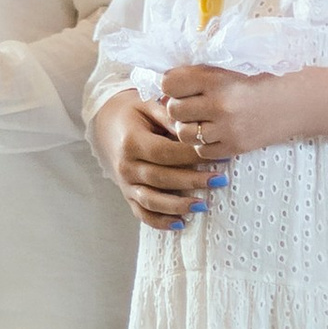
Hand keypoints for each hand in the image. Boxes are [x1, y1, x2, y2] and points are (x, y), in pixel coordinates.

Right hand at [95, 92, 213, 229]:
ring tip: (204, 205)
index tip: (219, 155)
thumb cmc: (133, 112)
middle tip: (220, 180)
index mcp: (131, 142)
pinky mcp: (127, 195)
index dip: (192, 156)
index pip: (165, 152)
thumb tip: (194, 130)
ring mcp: (125, 184)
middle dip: (193, 181)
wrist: (106, 124)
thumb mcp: (148, 105)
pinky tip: (181, 223)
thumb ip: (170, 117)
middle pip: (162, 178)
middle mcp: (126, 166)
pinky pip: (142, 213)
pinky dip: (160, 222)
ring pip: (152, 200)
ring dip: (179, 205)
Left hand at [158, 64, 303, 166]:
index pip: (169, 83)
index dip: (172, 85)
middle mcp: (219, 103)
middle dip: (179, 107)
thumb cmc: (260, 78)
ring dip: (188, 127)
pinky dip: (203, 143)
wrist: (296, 100)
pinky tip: (215, 132)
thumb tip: (164, 88)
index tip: (180, 87)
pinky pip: (201, 151)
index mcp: (216, 77)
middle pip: (174, 110)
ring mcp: (226, 128)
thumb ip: (198, 75)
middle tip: (192, 104)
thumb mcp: (229, 67)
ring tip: (202, 119)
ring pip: (183, 133)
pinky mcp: (234, 147)